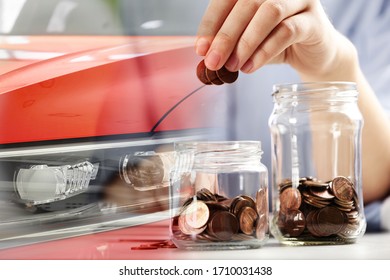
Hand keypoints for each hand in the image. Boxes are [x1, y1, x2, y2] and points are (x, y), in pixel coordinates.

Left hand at [196, 0, 356, 79]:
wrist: (314, 57)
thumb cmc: (278, 45)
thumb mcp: (249, 43)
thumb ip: (230, 45)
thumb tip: (206, 56)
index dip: (211, 24)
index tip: (201, 48)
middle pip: (246, 4)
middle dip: (225, 36)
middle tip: (213, 62)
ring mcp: (299, 0)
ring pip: (267, 13)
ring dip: (245, 43)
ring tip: (233, 66)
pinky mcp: (314, 20)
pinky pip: (287, 31)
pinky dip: (265, 51)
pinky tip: (251, 67)